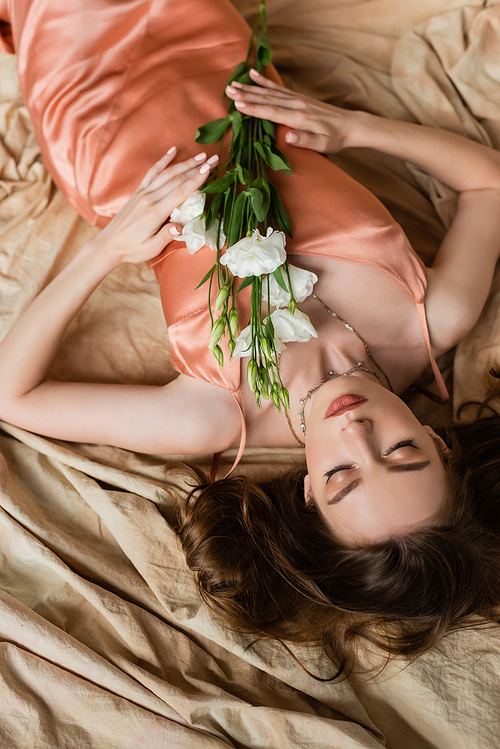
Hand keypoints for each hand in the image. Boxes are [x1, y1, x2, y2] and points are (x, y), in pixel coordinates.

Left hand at [92, 148, 217, 264]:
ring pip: (167, 173)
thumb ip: (166, 237)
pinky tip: (173, 151)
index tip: (209, 168)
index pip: (180, 192)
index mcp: (155, 213)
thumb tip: (180, 228)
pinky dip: (163, 160)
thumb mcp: (150, 249)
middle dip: (197, 167)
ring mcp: (143, 193)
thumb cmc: (132, 249)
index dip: (196, 179)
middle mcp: (149, 199)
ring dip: (185, 163)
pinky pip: (152, 172)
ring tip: (201, 155)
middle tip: (214, 158)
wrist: (109, 244)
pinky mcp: (138, 192)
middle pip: (177, 179)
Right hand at [225, 68, 355, 153]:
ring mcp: (297, 99)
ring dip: (250, 87)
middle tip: (227, 90)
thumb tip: (289, 136)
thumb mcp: (324, 145)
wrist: (350, 125)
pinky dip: (265, 81)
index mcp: (299, 118)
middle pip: (267, 99)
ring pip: (270, 91)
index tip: (237, 104)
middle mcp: (296, 105)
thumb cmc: (335, 139)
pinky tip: (254, 75)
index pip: (272, 112)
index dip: (254, 108)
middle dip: (246, 94)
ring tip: (233, 83)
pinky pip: (278, 88)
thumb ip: (306, 141)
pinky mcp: (298, 97)